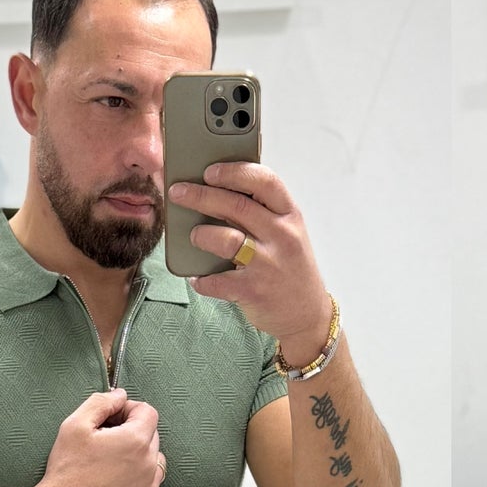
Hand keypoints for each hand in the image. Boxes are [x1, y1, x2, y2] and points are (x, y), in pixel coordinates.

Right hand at [26, 387, 167, 486]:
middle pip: (151, 435)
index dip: (129, 410)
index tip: (112, 419)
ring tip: (112, 463)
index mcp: (136, 440)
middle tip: (105, 441)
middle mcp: (150, 464)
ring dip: (138, 457)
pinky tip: (115, 483)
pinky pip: (150, 485)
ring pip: (154, 461)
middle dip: (132, 432)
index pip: (148, 412)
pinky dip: (138, 480)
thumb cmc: (68, 467)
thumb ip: (101, 402)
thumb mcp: (76, 424)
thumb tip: (120, 395)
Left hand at [165, 160, 334, 363]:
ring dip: (201, 235)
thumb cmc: (291, 268)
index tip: (209, 171)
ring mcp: (268, 265)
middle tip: (178, 193)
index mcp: (289, 216)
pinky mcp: (254, 291)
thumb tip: (218, 190)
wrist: (308, 315)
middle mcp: (282, 237)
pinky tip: (197, 277)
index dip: (233, 172)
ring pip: (225, 240)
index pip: (264, 181)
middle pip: (235, 206)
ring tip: (194, 236)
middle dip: (200, 196)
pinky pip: (217, 280)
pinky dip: (202, 279)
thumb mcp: (288, 233)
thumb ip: (262, 212)